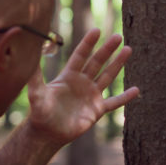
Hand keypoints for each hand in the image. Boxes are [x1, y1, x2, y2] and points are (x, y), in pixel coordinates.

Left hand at [26, 28, 140, 144]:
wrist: (47, 133)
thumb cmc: (39, 113)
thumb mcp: (36, 93)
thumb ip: (35, 77)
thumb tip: (28, 58)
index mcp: (69, 76)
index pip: (81, 55)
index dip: (88, 43)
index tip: (96, 30)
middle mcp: (82, 82)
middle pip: (97, 62)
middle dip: (108, 49)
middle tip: (118, 36)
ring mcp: (92, 95)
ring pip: (108, 76)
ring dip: (118, 64)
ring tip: (128, 49)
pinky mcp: (98, 109)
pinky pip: (114, 102)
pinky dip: (125, 97)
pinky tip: (136, 90)